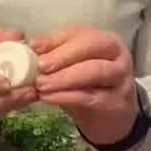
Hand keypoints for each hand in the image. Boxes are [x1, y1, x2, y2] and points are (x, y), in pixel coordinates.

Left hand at [29, 24, 138, 145]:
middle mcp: (117, 55)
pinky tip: (49, 98)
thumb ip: (56, 56)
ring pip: (95, 71)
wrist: (112, 118)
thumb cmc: (88, 86)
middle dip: (63, 55)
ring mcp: (121, 78)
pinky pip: (91, 96)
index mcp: (103, 40)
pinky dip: (66, 96)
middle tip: (40, 66)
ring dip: (64, 77)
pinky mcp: (116, 102)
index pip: (79, 32)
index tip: (32, 45)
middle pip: (92, 46)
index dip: (55, 38)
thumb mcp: (72, 67)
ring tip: (41, 84)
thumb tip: (29, 48)